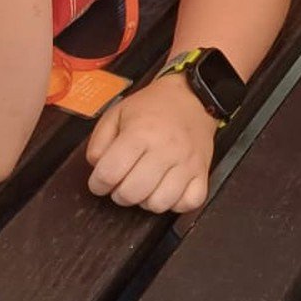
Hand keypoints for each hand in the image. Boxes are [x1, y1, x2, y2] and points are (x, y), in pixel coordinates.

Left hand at [85, 73, 216, 211]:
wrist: (192, 97)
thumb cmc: (153, 106)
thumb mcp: (116, 114)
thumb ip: (99, 142)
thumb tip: (98, 168)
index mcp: (140, 133)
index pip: (109, 173)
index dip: (97, 183)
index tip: (100, 181)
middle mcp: (165, 149)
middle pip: (132, 193)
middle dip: (119, 195)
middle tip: (121, 184)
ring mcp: (187, 163)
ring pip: (160, 203)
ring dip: (146, 201)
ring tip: (145, 187)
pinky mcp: (203, 171)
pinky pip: (190, 202)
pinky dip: (176, 203)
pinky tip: (167, 190)